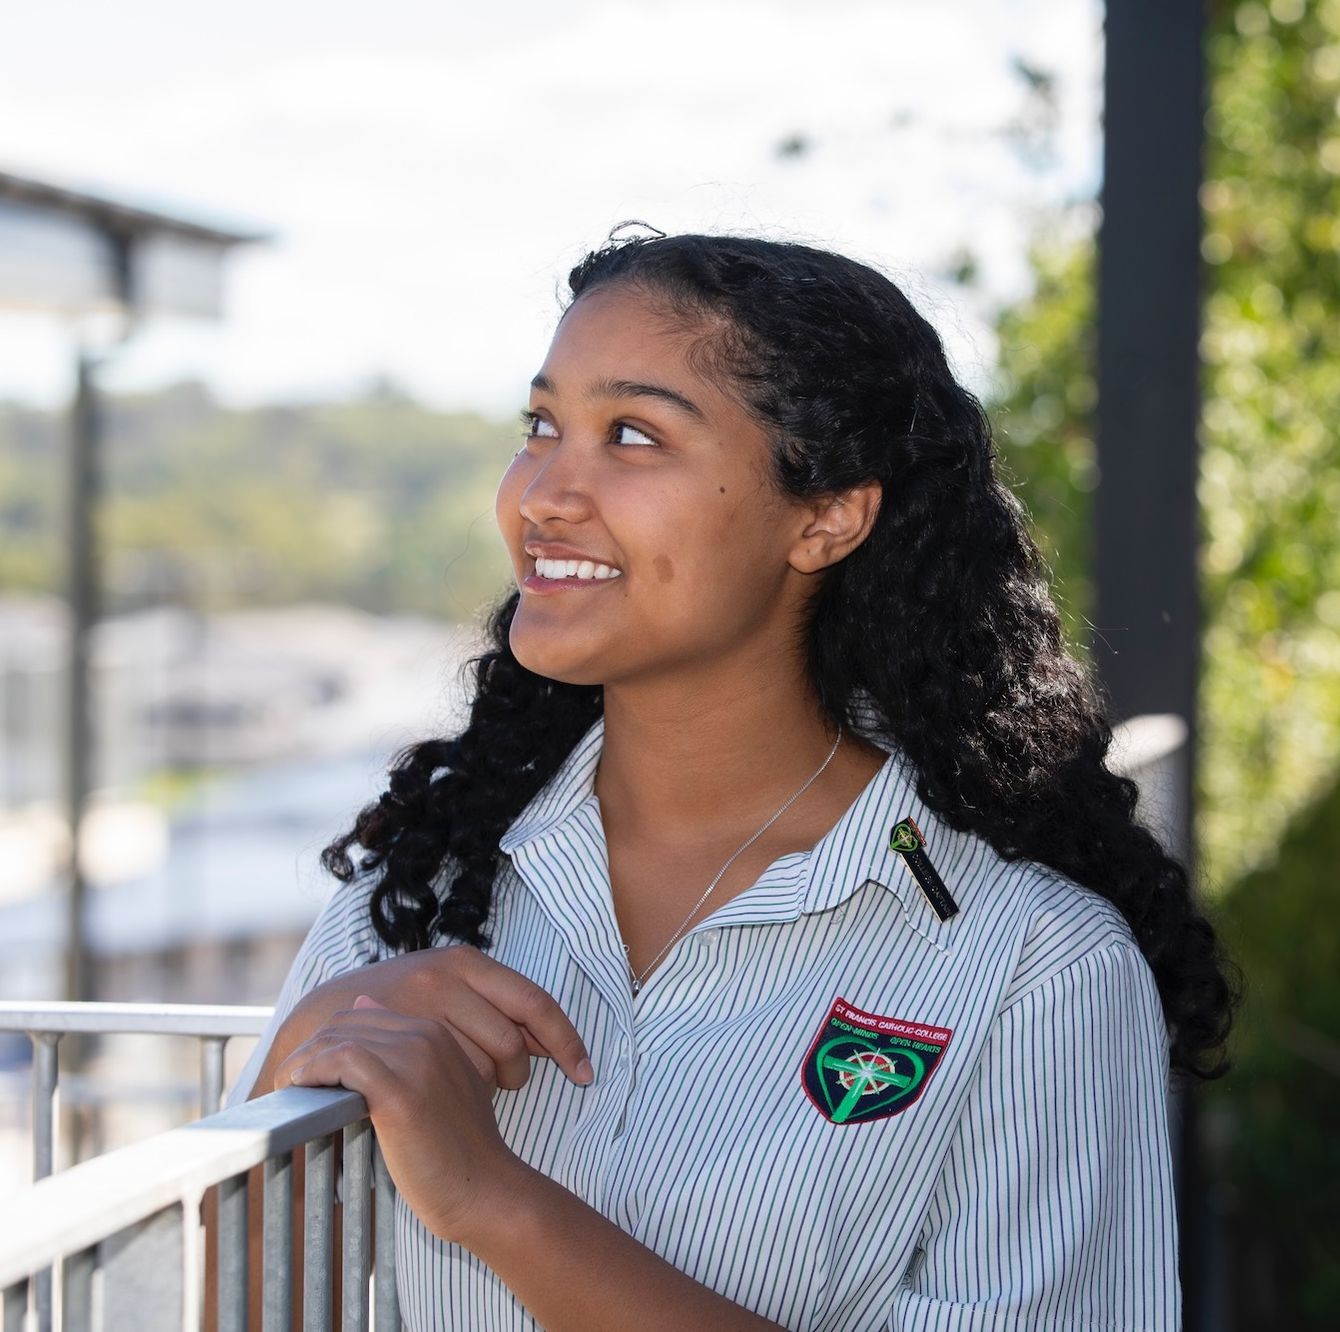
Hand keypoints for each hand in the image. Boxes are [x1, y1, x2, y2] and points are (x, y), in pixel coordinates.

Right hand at [273, 944, 593, 1094]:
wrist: (320, 1018)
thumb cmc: (397, 1014)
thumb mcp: (445, 998)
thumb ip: (490, 1012)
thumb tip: (548, 1043)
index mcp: (467, 962)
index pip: (535, 1001)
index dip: (566, 1040)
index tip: (586, 1074)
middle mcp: (445, 973)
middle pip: (514, 1039)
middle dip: (518, 1073)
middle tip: (503, 1089)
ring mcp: (417, 1003)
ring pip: (484, 1063)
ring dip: (483, 1084)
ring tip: (459, 1086)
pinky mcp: (392, 1035)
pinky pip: (444, 1078)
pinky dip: (454, 1090)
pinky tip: (443, 1094)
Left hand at [275, 996, 534, 1243]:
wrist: (487, 1190)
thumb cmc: (460, 1153)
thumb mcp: (442, 1090)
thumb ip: (409, 1058)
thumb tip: (364, 1016)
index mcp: (436, 1033)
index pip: (364, 1015)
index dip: (330, 1040)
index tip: (310, 1072)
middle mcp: (426, 1035)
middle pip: (346, 1023)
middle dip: (311, 1049)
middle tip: (291, 1083)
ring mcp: (414, 1059)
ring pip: (338, 1038)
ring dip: (304, 1062)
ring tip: (290, 1089)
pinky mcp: (399, 1091)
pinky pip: (340, 1061)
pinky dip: (312, 1072)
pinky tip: (301, 1092)